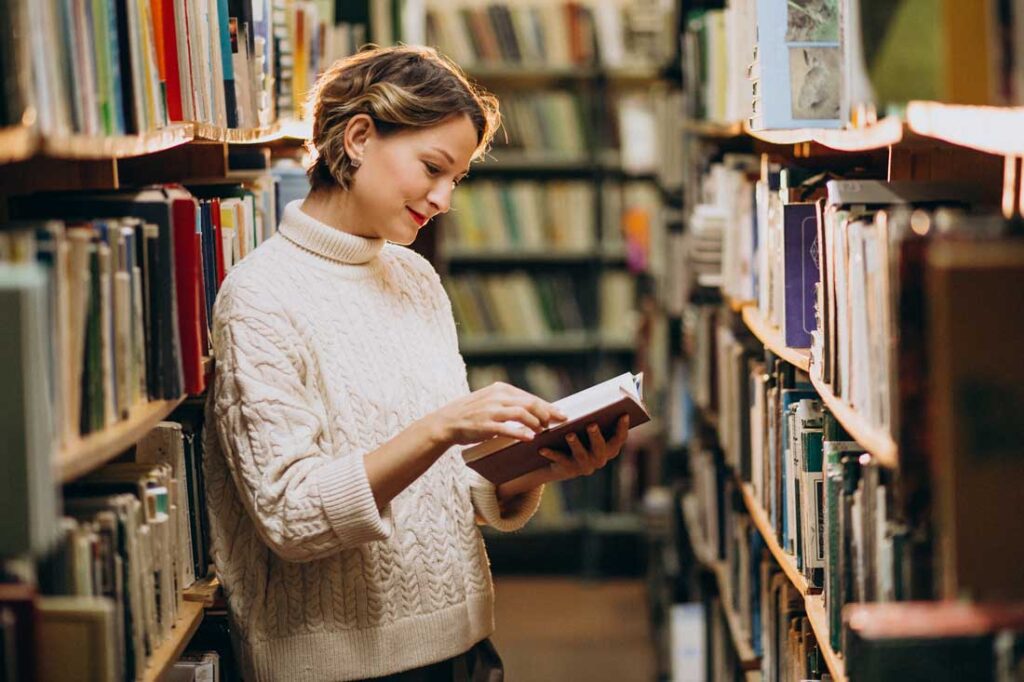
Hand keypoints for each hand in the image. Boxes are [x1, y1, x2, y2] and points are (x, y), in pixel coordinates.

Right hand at [428, 382, 566, 447]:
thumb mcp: (490, 400)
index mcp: (500, 389)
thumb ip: (509, 402)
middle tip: (555, 424)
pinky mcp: (485, 425)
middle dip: (547, 414)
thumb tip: (533, 408)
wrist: (447, 422)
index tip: (561, 414)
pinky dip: (520, 433)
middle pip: (530, 403)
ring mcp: (491, 411)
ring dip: (536, 423)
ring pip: (522, 413)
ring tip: (543, 431)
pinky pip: (507, 428)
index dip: (548, 406)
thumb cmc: (472, 413)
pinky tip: (530, 438)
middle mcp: (497, 397)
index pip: (530, 397)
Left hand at [538, 415, 629, 481]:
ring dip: (575, 444)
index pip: (619, 439)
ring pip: (581, 454)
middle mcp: (600, 459)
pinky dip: (551, 453)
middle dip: (596, 436)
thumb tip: (595, 399)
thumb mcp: (589, 430)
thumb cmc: (581, 438)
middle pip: (600, 447)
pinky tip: (542, 447)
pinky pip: (560, 459)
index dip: (622, 428)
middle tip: (591, 424)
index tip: (624, 414)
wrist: (563, 463)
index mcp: (609, 449)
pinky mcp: (569, 469)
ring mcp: (585, 465)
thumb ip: (595, 419)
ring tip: (569, 434)